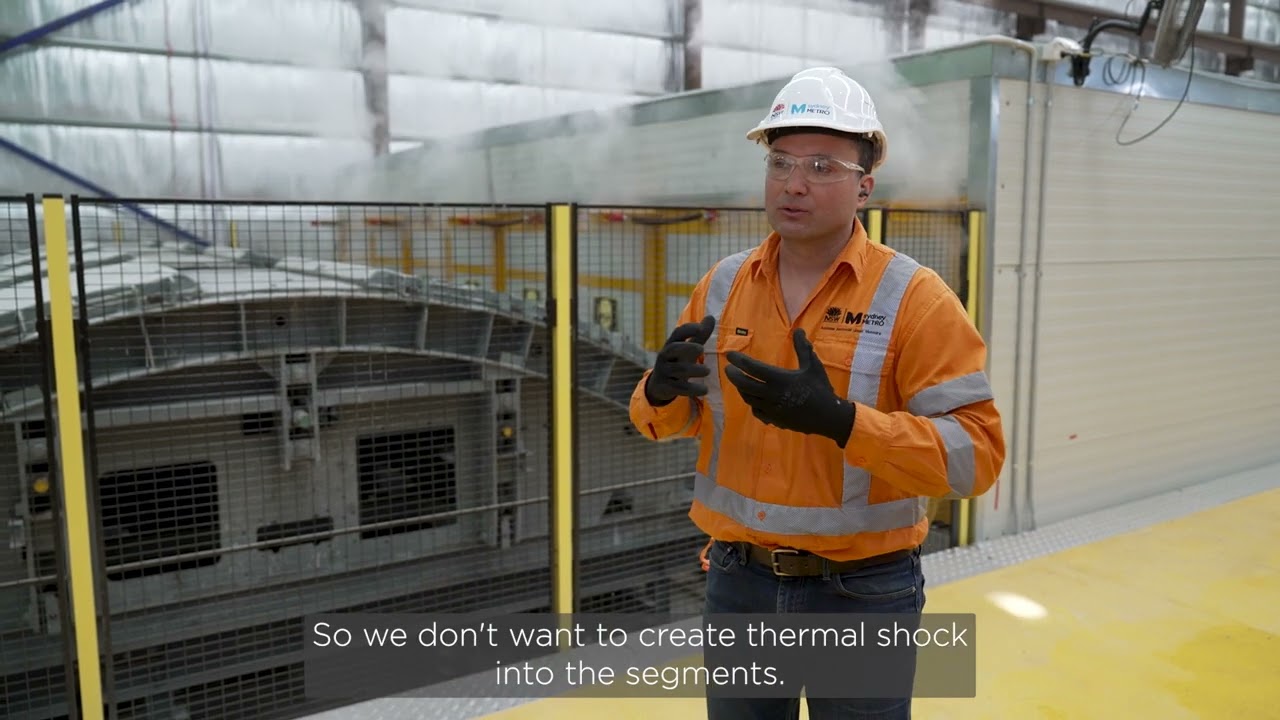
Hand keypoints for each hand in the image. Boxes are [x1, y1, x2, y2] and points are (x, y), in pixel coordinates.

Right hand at [645, 315, 715, 405]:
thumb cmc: (677, 362)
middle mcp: (665, 356)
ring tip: (708, 371)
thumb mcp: (687, 349)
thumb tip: (710, 317)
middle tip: (701, 349)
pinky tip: (705, 390)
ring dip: (694, 369)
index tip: (701, 328)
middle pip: (673, 348)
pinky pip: (679, 388)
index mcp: (671, 345)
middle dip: (686, 347)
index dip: (688, 329)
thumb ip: (699, 335)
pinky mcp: (665, 387)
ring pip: (678, 369)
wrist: (659, 385)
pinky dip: (692, 389)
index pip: (677, 333)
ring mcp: (664, 372)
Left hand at [724, 329, 855, 446]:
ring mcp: (771, 408)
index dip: (739, 360)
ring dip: (741, 388)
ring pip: (748, 398)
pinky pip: (756, 411)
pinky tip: (752, 398)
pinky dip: (751, 403)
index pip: (753, 368)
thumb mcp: (813, 365)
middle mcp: (771, 394)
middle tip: (728, 369)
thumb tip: (798, 330)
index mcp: (779, 379)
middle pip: (744, 384)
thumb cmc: (820, 389)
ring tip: (739, 381)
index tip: (729, 355)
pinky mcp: (774, 419)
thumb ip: (803, 348)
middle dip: (733, 376)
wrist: (827, 416)